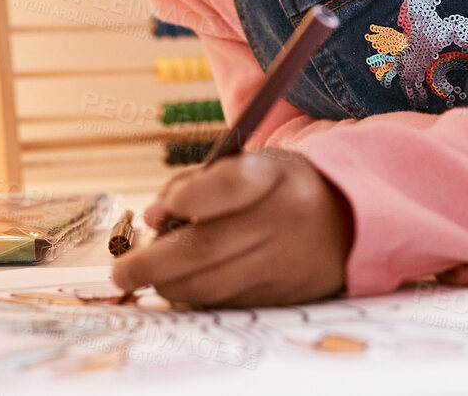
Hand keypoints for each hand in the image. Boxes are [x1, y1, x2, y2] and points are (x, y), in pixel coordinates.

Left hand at [110, 150, 350, 308]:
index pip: (229, 185)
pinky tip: (182, 287)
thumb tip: (154, 217)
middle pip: (208, 247)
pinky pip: (228, 303)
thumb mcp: (249, 164)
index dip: (185, 197)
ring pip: (212, 285)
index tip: (152, 213)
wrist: (346, 219)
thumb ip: (199, 182)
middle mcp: (285, 219)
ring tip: (148, 279)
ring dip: (169, 286)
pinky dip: (197, 298)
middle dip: (153, 263)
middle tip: (120, 272)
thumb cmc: (277, 187)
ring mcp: (287, 262)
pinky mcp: (285, 296)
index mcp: (274, 175)